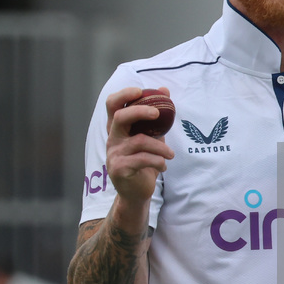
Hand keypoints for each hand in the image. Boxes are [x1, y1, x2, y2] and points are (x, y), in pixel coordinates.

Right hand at [106, 87, 173, 205]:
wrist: (137, 192)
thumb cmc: (144, 162)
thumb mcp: (151, 137)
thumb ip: (156, 117)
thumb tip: (165, 91)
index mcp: (118, 128)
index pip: (112, 105)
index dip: (124, 95)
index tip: (140, 91)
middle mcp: (112, 139)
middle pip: (120, 117)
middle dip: (140, 111)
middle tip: (157, 113)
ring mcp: (114, 154)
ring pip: (140, 141)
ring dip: (161, 147)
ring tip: (170, 154)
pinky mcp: (120, 169)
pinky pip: (144, 159)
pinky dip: (159, 161)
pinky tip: (164, 166)